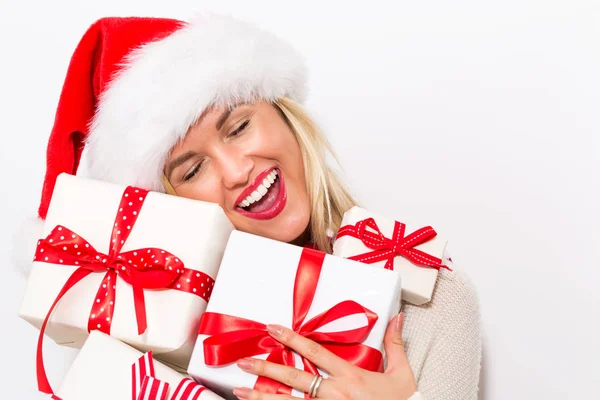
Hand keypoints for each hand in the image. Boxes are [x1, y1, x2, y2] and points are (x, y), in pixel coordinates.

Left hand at [232, 312, 416, 399]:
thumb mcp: (402, 374)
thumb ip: (394, 345)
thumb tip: (396, 317)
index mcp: (351, 376)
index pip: (315, 352)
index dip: (292, 339)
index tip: (273, 328)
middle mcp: (335, 394)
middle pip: (294, 378)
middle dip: (265, 368)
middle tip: (243, 361)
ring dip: (262, 397)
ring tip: (239, 391)